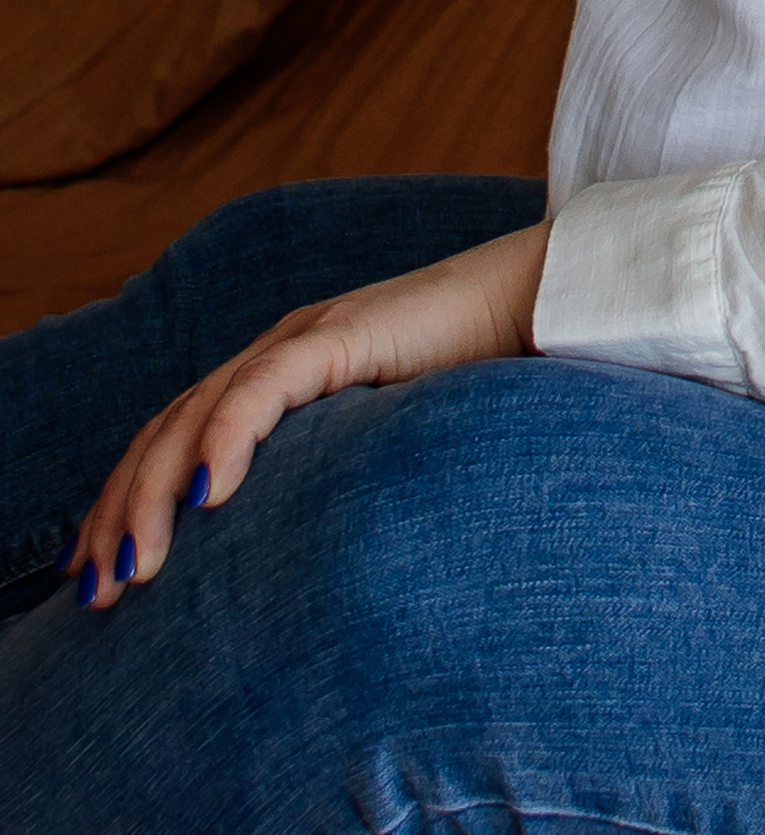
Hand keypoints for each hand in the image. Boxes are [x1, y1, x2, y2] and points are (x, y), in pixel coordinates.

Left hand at [65, 220, 550, 610]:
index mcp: (284, 370)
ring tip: (135, 565)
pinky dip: (226, 438)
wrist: (543, 298)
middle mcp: (280, 349)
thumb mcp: (390, 432)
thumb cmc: (482, 370)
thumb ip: (342, 464)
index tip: (100, 572)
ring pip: (195, 414)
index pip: (178, 433)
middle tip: (96, 591)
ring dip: (153, 494)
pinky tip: (210, 494)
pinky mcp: (342, 334)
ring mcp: (307, 336)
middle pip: (167, 428)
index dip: (129, 499)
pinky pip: (264, 388)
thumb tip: (306, 553)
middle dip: (119, 511)